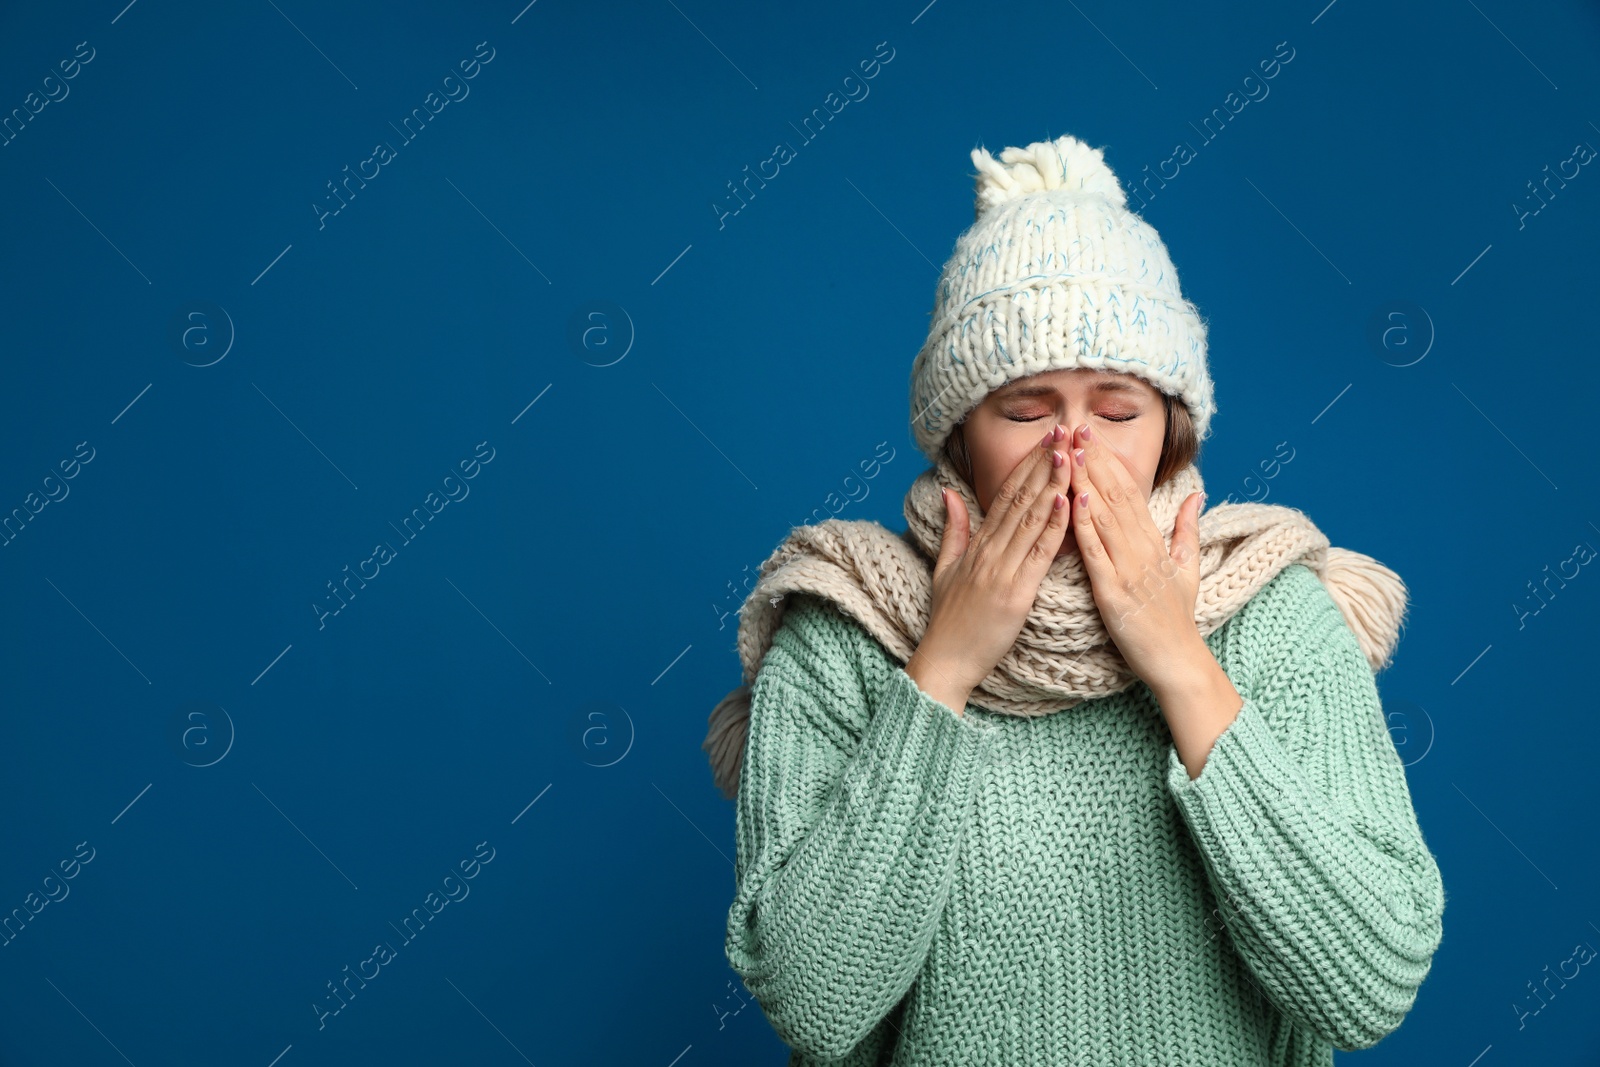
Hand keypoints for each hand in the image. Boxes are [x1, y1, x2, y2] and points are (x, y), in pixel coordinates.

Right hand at [906, 426, 1072, 712]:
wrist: (946, 661)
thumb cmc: (949, 621)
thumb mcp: (944, 570)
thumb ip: (953, 530)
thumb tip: (949, 493)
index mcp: (978, 545)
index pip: (1006, 496)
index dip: (1027, 466)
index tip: (1046, 440)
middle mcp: (990, 551)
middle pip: (1021, 499)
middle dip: (1044, 464)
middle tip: (1065, 433)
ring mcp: (1001, 571)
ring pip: (1032, 519)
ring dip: (1053, 484)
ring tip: (1070, 454)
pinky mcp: (1015, 593)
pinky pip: (1038, 554)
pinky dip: (1054, 526)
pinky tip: (1067, 501)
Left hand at [1066, 421, 1205, 697]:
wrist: (1178, 661)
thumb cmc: (1176, 618)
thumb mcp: (1188, 567)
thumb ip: (1188, 529)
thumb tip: (1197, 494)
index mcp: (1154, 542)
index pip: (1129, 493)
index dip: (1108, 462)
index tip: (1090, 436)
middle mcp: (1142, 550)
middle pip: (1115, 496)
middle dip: (1093, 461)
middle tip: (1074, 428)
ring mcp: (1129, 570)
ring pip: (1104, 518)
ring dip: (1085, 482)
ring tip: (1069, 452)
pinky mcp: (1114, 593)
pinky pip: (1097, 554)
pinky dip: (1086, 527)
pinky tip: (1075, 501)